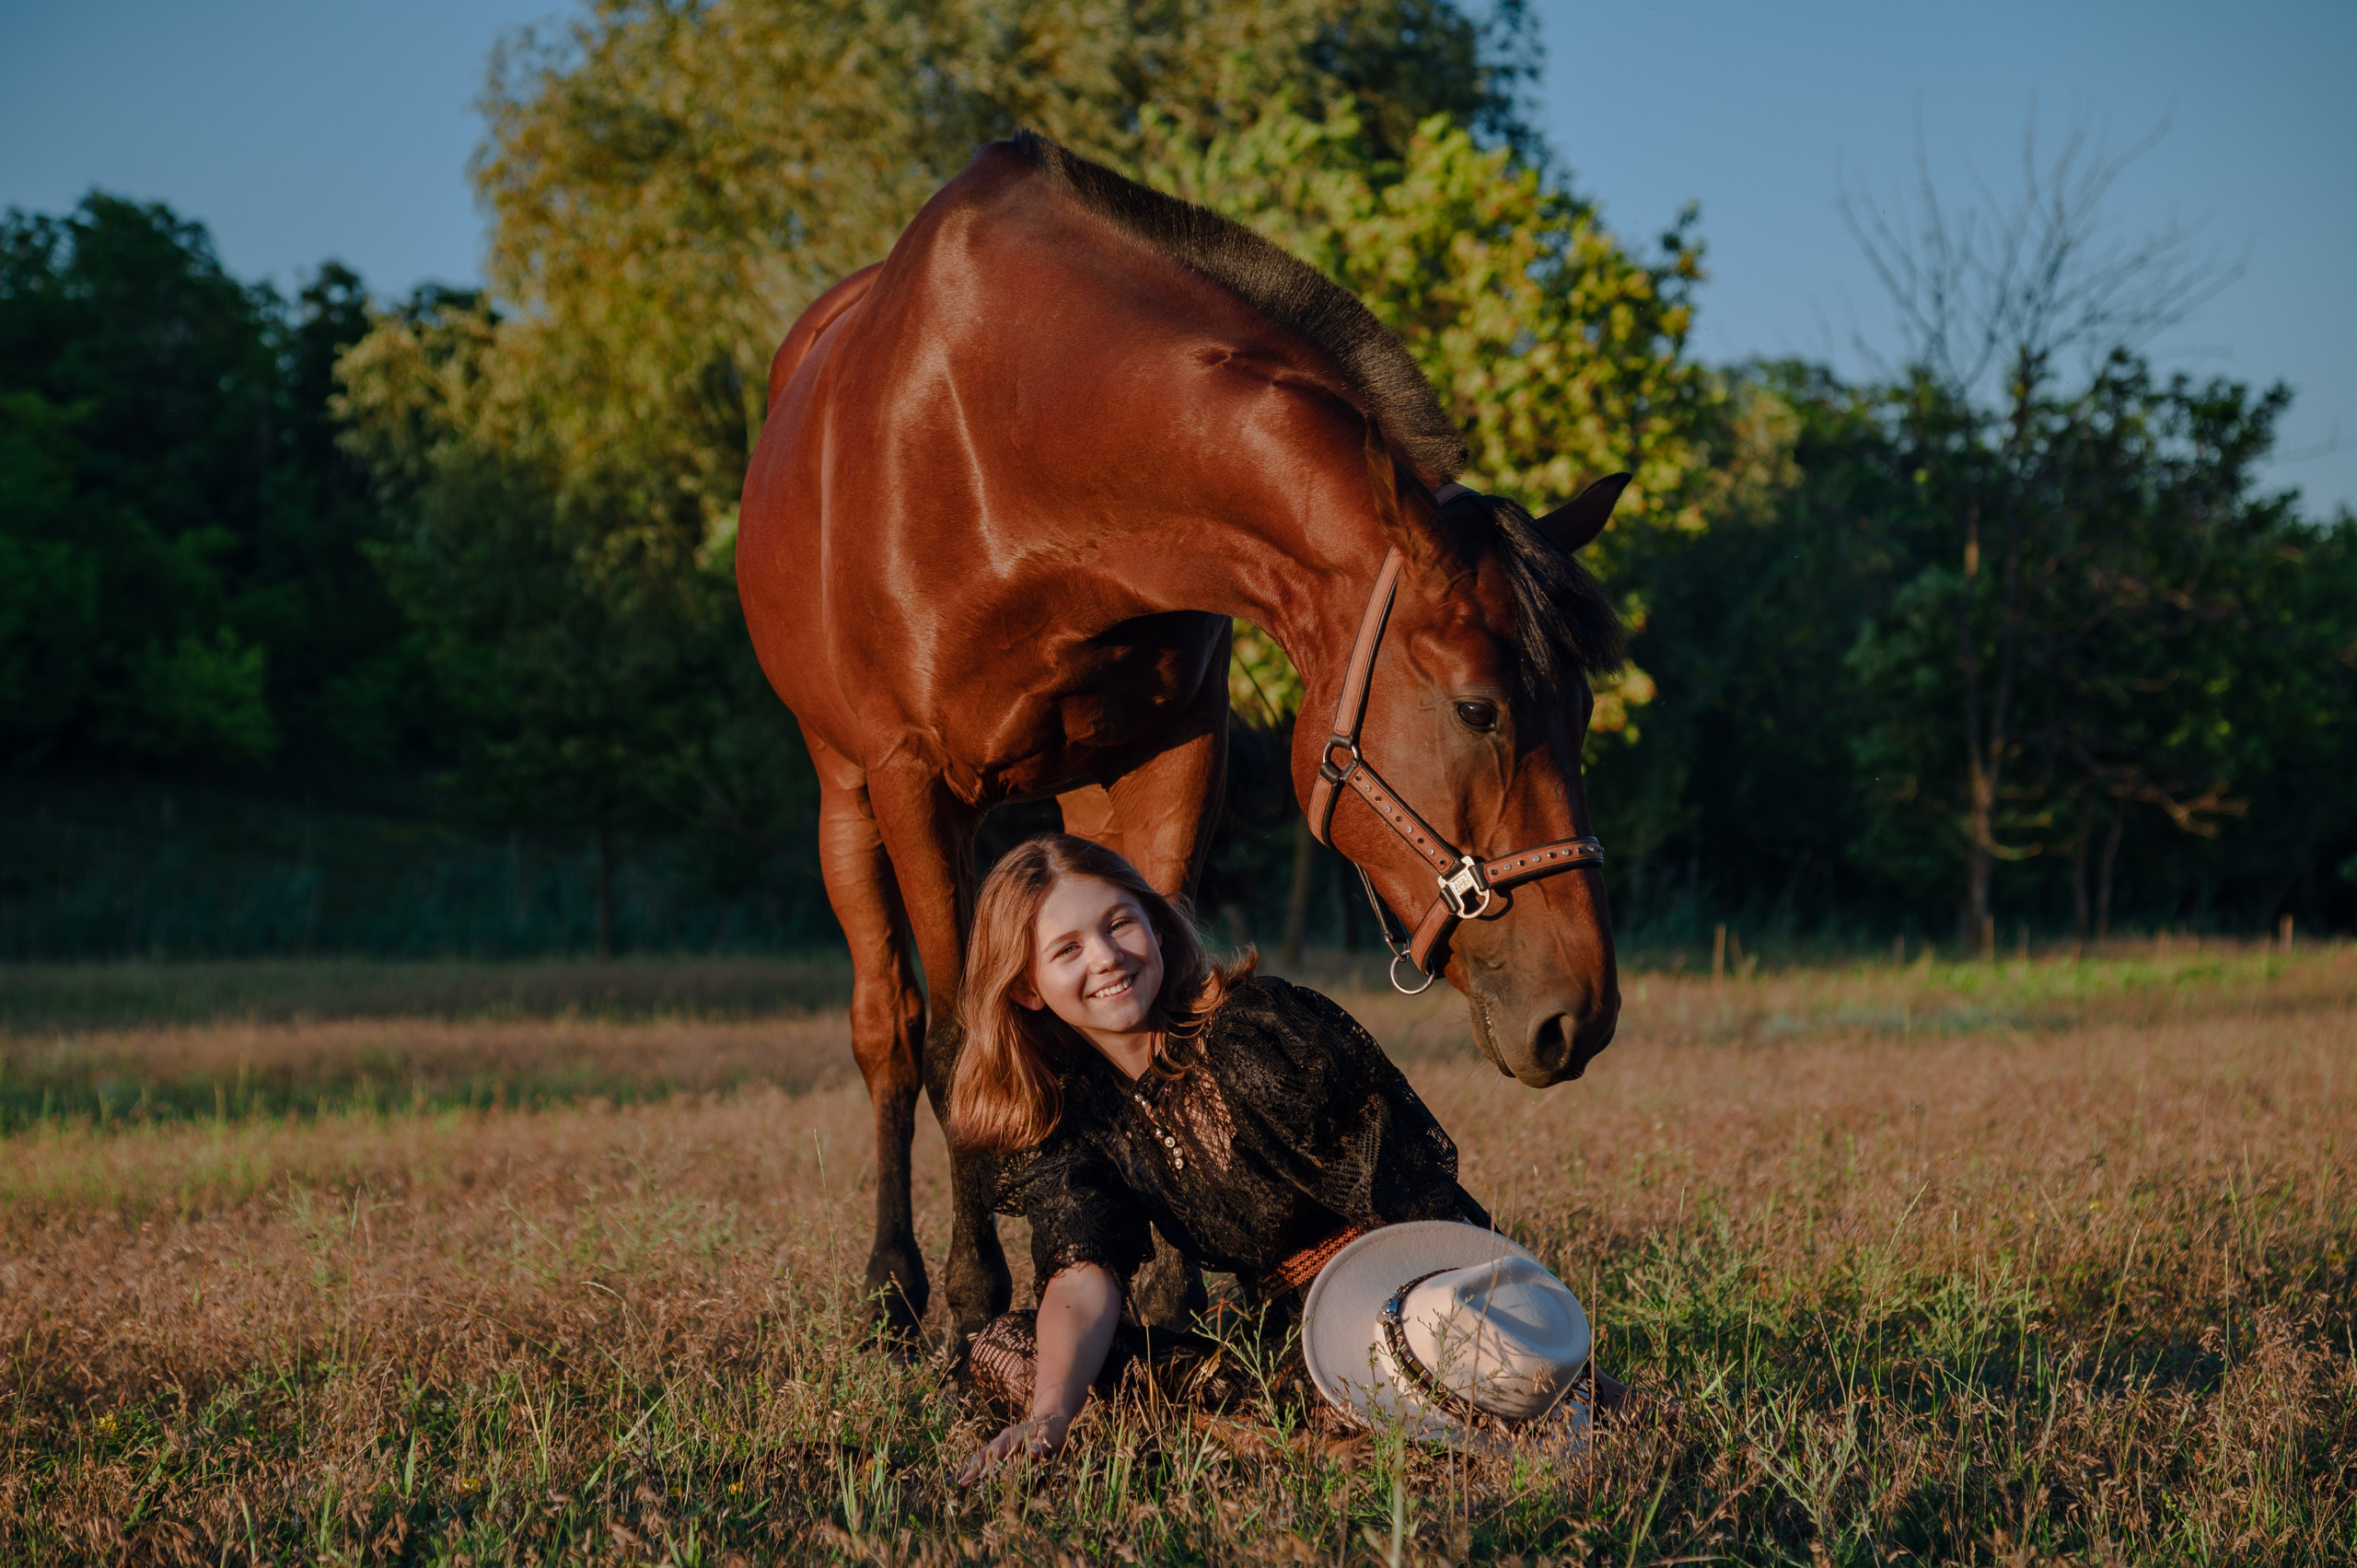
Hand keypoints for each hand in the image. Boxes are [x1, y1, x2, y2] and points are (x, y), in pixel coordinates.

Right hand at [954, 1412, 1068, 1484]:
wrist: (1049, 1417)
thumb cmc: (1052, 1430)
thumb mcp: (1052, 1435)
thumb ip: (1043, 1443)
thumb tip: (1033, 1453)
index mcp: (1014, 1436)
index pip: (999, 1451)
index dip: (990, 1463)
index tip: (979, 1476)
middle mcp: (1003, 1439)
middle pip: (985, 1454)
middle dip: (973, 1468)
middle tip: (959, 1483)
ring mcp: (999, 1443)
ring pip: (981, 1455)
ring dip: (968, 1467)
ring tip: (952, 1481)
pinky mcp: (999, 1449)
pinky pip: (982, 1457)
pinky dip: (971, 1466)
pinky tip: (960, 1477)